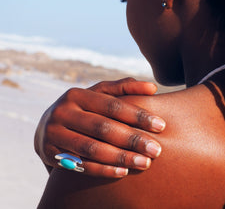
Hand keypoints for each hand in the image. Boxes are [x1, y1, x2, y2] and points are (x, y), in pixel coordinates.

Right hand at [34, 78, 165, 177]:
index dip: (137, 115)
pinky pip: (80, 165)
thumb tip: (153, 87)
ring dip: (121, 157)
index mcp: (77, 95)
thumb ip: (123, 88)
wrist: (46, 126)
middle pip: (103, 128)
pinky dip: (103, 169)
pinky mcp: (50, 153)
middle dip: (132, 140)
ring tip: (145, 163)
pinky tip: (123, 171)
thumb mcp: (97, 94)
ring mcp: (53, 133)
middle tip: (156, 150)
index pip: (112, 105)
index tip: (161, 126)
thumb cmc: (82, 108)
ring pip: (92, 148)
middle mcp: (63, 112)